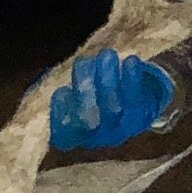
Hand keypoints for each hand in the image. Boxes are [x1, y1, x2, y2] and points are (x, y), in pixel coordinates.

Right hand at [48, 49, 174, 151]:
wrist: (132, 104)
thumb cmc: (90, 96)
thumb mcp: (70, 96)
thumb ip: (59, 91)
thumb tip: (50, 81)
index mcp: (73, 135)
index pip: (61, 133)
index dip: (60, 113)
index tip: (61, 90)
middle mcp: (95, 137)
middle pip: (88, 118)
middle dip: (85, 88)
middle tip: (84, 62)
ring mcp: (120, 129)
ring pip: (113, 107)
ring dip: (108, 79)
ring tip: (107, 55)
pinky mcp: (142, 117)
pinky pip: (137, 99)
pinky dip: (133, 79)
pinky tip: (131, 61)